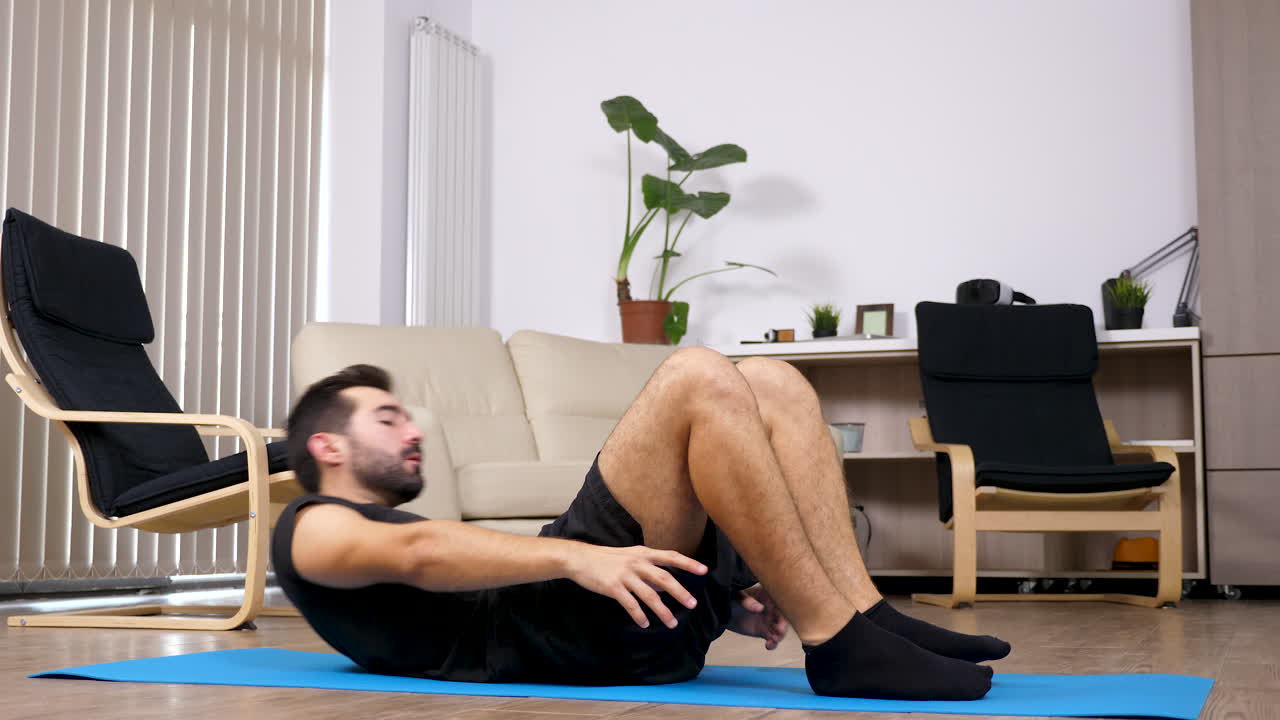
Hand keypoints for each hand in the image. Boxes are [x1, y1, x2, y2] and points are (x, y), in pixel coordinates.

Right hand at [564, 544, 706, 628]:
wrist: (580, 559)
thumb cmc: (606, 559)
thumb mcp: (629, 558)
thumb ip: (647, 571)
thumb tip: (663, 588)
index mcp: (643, 553)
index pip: (670, 557)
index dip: (688, 563)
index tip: (704, 570)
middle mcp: (636, 562)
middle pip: (663, 578)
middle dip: (679, 592)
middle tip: (692, 604)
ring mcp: (624, 575)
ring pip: (649, 595)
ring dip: (662, 611)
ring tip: (671, 623)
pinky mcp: (613, 587)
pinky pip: (630, 604)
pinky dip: (639, 615)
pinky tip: (645, 624)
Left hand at [728, 584, 788, 649]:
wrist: (723, 611)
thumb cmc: (731, 598)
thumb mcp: (738, 597)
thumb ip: (748, 602)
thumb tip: (760, 608)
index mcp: (766, 595)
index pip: (780, 599)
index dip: (785, 606)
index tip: (785, 613)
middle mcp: (771, 608)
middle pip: (782, 616)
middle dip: (783, 624)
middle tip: (780, 630)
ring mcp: (768, 620)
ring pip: (779, 629)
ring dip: (780, 636)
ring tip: (774, 640)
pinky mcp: (763, 631)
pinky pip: (772, 639)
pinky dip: (773, 644)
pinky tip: (768, 646)